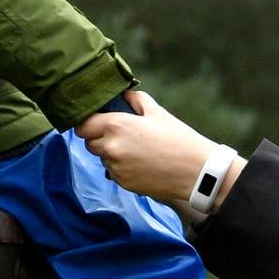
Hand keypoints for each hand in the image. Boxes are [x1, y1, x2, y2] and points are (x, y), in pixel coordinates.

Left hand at [76, 91, 223, 204]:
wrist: (195, 171)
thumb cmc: (178, 139)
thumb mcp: (157, 112)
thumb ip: (135, 99)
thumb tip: (122, 96)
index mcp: (117, 125)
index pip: (82, 125)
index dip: (88, 123)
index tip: (97, 121)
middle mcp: (111, 147)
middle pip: (89, 142)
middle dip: (99, 138)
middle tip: (120, 135)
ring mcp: (116, 168)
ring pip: (102, 158)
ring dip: (111, 153)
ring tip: (136, 150)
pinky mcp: (123, 183)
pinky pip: (113, 172)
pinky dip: (121, 167)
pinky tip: (141, 163)